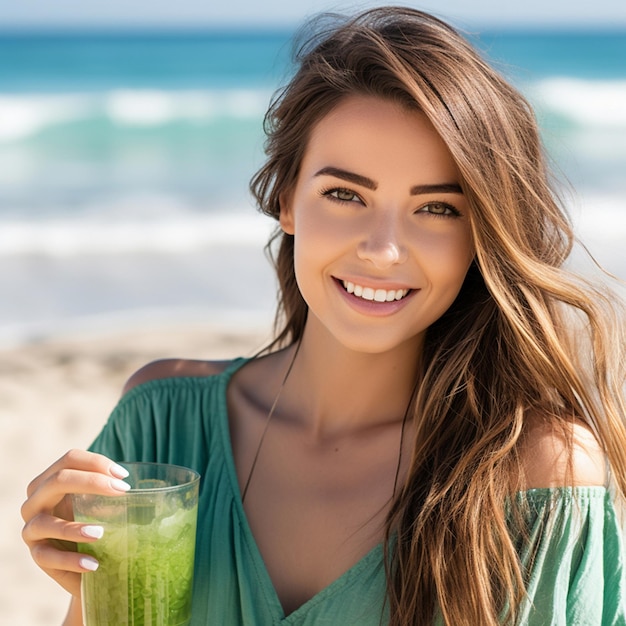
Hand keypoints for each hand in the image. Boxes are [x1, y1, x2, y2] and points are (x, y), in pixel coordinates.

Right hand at [21, 449, 129, 596]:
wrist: (89, 565)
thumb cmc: (98, 525)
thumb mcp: (103, 504)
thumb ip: (111, 490)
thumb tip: (137, 488)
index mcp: (52, 481)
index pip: (69, 459)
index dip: (96, 462)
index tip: (124, 476)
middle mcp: (36, 501)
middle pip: (56, 480)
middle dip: (91, 482)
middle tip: (122, 491)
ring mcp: (32, 529)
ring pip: (45, 522)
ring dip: (73, 528)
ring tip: (100, 533)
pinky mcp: (36, 556)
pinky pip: (47, 556)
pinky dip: (71, 560)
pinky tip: (93, 563)